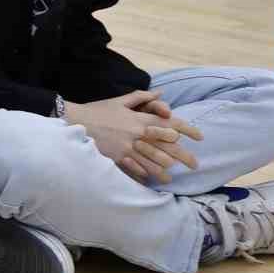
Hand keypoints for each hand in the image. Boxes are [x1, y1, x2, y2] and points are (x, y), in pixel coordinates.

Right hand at [65, 91, 202, 182]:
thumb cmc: (97, 111)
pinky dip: (144, 173)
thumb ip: (141, 98)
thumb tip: (160, 93)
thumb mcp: (119, 101)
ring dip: (165, 170)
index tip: (200, 137)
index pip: (169, 122)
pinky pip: (135, 166)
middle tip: (195, 165)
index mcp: (139, 118)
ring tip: (172, 178)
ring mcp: (127, 145)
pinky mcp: (116, 156)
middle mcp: (137, 132)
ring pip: (153, 160)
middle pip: (166, 145)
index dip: (187, 129)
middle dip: (183, 156)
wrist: (74, 120)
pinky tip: (151, 179)